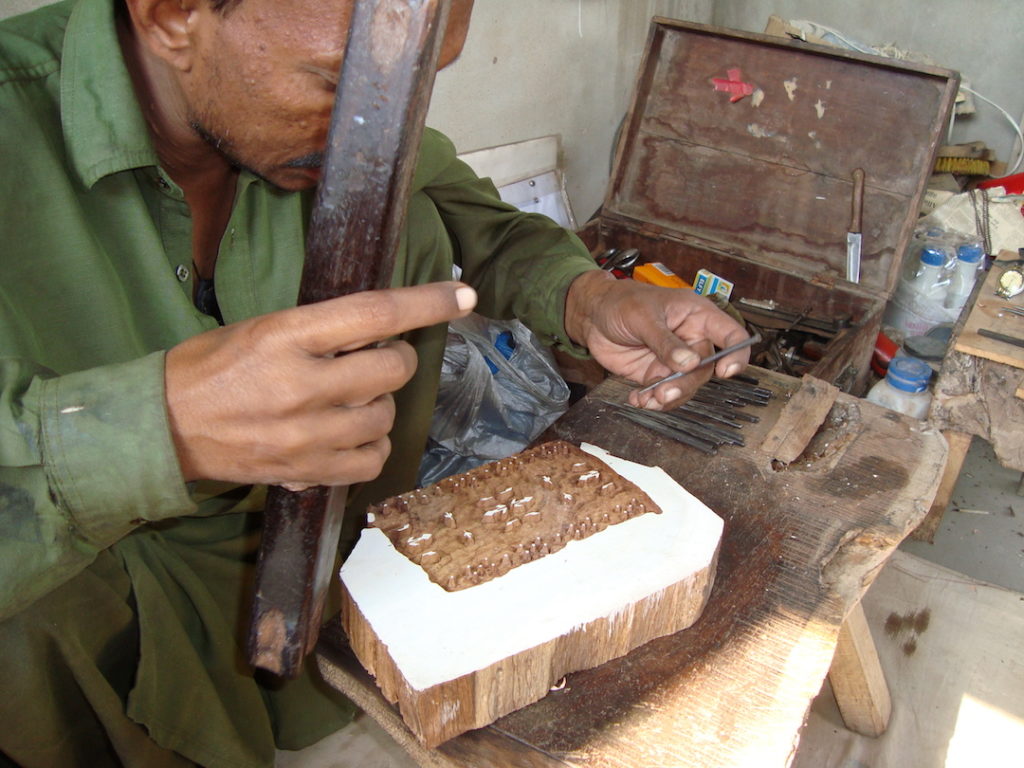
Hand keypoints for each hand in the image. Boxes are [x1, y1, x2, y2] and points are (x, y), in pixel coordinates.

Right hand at [165, 281, 476, 488]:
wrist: (166, 426)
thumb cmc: (214, 366)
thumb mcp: (264, 327)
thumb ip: (323, 329)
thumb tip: (387, 328)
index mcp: (287, 335)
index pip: (375, 312)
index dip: (428, 302)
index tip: (463, 294)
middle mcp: (302, 385)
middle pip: (392, 367)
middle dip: (396, 358)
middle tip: (373, 358)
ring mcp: (306, 434)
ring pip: (385, 414)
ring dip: (380, 401)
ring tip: (351, 398)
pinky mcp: (307, 471)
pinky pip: (372, 460)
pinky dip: (372, 444)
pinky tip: (353, 433)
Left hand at [565, 271, 749, 409]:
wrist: (593, 315)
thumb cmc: (622, 302)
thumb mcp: (643, 317)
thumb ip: (665, 341)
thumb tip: (689, 363)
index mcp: (697, 316)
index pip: (730, 335)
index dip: (736, 354)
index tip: (726, 371)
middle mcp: (691, 339)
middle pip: (704, 369)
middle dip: (685, 384)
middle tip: (665, 393)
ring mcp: (674, 359)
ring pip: (684, 386)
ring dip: (668, 397)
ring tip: (648, 399)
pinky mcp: (656, 374)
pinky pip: (662, 394)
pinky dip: (651, 401)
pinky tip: (637, 399)